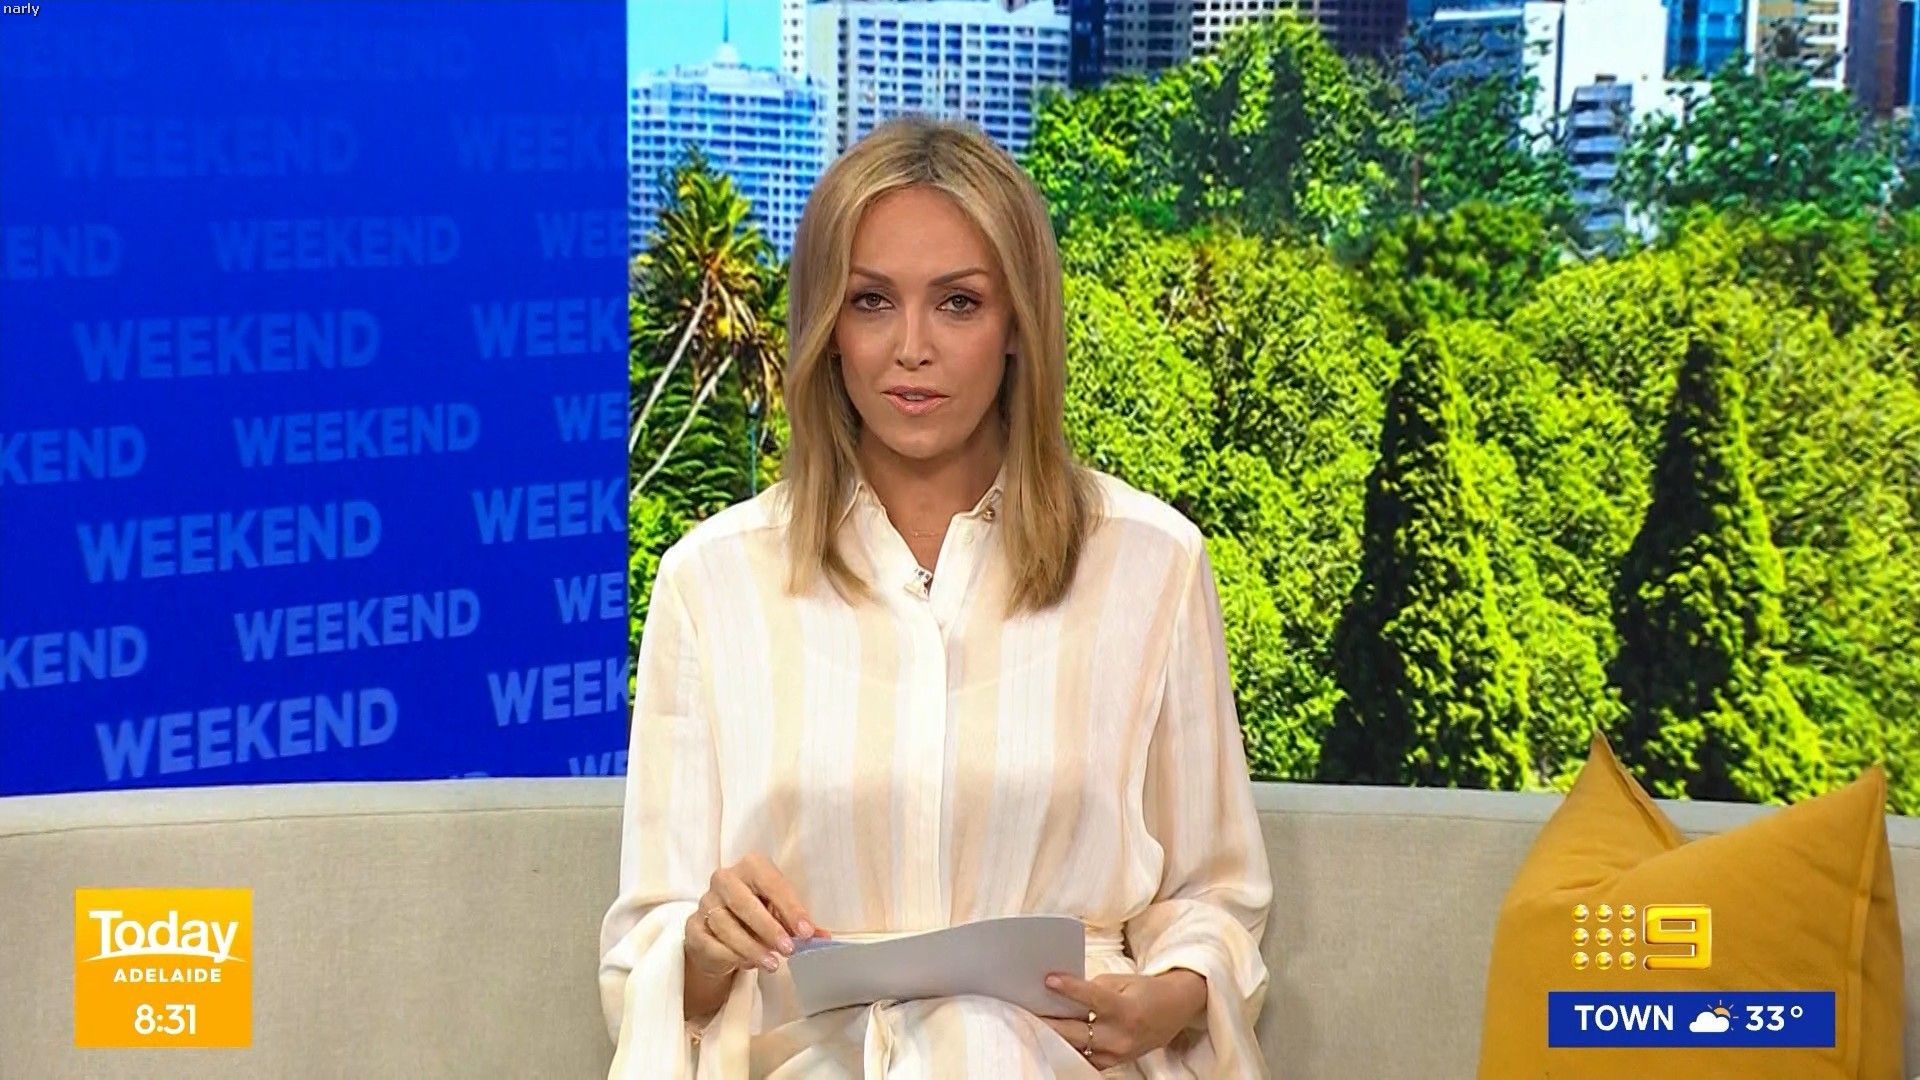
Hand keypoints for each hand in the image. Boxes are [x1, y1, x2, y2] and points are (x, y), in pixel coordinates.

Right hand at [683, 852, 828, 977]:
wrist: (721, 935)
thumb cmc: (758, 917)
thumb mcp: (781, 915)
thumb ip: (800, 925)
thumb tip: (823, 938)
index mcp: (751, 866)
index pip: (771, 883)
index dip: (790, 907)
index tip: (806, 932)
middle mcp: (724, 879)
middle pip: (743, 902)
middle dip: (769, 928)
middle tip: (789, 950)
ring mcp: (705, 902)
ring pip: (725, 925)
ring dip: (751, 947)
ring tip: (772, 964)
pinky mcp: (693, 927)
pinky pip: (710, 943)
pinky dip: (731, 956)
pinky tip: (747, 964)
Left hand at [1038, 969, 1207, 1070]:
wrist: (1174, 1012)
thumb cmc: (1146, 991)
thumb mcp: (1122, 981)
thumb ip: (1093, 988)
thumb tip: (1063, 992)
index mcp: (1124, 1010)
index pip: (1092, 999)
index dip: (1069, 989)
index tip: (1048, 980)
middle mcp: (1120, 1036)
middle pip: (1075, 1032)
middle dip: (1049, 1021)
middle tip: (1025, 1008)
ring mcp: (1116, 1054)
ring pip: (1076, 1049)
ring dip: (1054, 1037)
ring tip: (1032, 1024)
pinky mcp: (1113, 1063)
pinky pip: (1084, 1059)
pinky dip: (1067, 1048)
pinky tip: (1051, 1038)